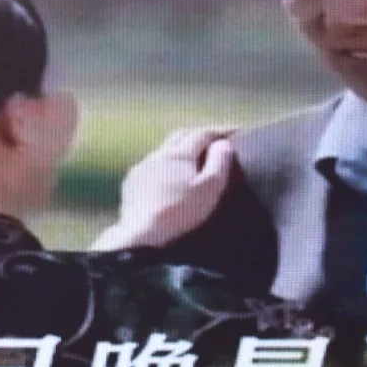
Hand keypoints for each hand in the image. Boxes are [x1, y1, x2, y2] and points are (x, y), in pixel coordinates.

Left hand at [90, 128, 234, 249]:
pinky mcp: (130, 183)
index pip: (202, 134)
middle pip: (180, 136)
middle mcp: (157, 155)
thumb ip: (219, 162)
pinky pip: (149, 166)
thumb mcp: (209, 187)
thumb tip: (222, 143)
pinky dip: (162, 166)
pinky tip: (165, 177)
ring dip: (178, 150)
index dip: (220, 131)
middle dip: (198, 135)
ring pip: (162, 151)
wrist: (141, 235)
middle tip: (213, 141)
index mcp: (179, 154)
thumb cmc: (180, 212)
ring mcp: (141, 168)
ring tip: (190, 159)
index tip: (235, 132)